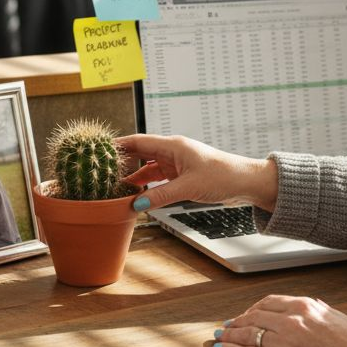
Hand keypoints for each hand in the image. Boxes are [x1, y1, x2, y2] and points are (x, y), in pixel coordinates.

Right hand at [116, 134, 277, 211]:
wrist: (246, 182)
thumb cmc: (223, 177)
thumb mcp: (187, 188)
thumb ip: (159, 196)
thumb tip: (135, 205)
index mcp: (173, 146)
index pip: (138, 142)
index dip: (118, 146)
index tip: (99, 151)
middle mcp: (173, 152)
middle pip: (140, 153)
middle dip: (122, 163)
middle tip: (102, 174)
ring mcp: (177, 163)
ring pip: (148, 168)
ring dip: (133, 177)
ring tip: (115, 187)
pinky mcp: (183, 175)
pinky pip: (158, 178)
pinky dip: (147, 185)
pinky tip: (137, 194)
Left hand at [214, 295, 346, 346]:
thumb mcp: (340, 318)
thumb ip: (321, 310)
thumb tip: (312, 304)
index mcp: (305, 307)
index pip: (269, 302)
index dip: (253, 309)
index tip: (246, 314)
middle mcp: (291, 321)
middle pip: (254, 317)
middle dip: (238, 322)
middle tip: (228, 327)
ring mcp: (284, 343)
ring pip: (247, 334)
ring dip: (229, 335)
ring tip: (220, 337)